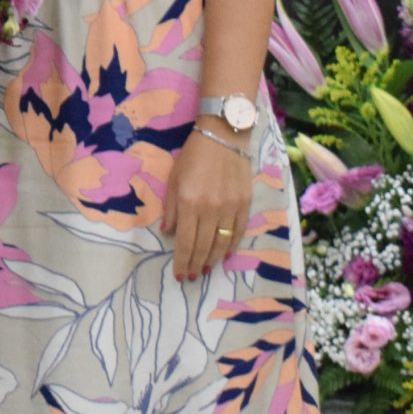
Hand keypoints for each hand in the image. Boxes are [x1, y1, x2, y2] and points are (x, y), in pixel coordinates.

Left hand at [161, 120, 252, 281]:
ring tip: (206, 270)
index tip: (179, 275)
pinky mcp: (245, 204)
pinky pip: (238, 232)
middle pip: (203, 246)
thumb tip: (168, 233)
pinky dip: (231, 246)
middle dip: (196, 265)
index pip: (185, 241)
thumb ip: (171, 208)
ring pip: (221, 243)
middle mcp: (210, 209)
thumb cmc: (193, 155)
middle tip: (192, 277)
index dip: (182, 261)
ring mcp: (230, 207)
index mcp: (189, 202)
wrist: (224, 136)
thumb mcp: (174, 179)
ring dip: (212, 260)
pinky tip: (224, 255)